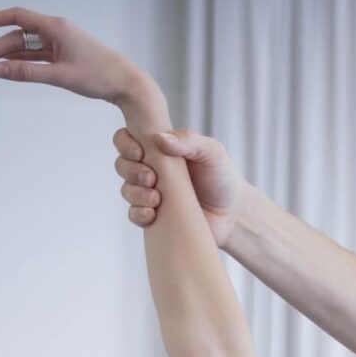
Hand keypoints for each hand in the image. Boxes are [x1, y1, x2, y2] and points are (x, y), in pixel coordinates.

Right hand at [0, 6, 150, 109]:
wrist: (128, 84)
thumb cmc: (100, 77)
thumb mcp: (61, 76)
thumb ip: (27, 73)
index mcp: (54, 27)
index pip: (14, 17)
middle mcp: (54, 31)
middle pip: (14, 37)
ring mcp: (58, 44)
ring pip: (22, 48)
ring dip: (1, 56)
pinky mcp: (63, 56)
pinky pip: (35, 56)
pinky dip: (19, 62)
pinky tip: (3, 67)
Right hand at [111, 125, 246, 248]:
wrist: (233, 216)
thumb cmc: (222, 179)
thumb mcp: (212, 152)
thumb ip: (189, 140)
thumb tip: (160, 138)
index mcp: (159, 149)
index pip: (127, 139)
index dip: (126, 144)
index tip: (140, 153)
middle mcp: (150, 169)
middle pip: (122, 164)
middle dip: (131, 170)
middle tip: (152, 178)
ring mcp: (150, 194)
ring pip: (126, 190)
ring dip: (136, 193)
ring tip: (157, 198)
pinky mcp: (153, 217)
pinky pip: (133, 215)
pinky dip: (138, 213)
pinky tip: (153, 214)